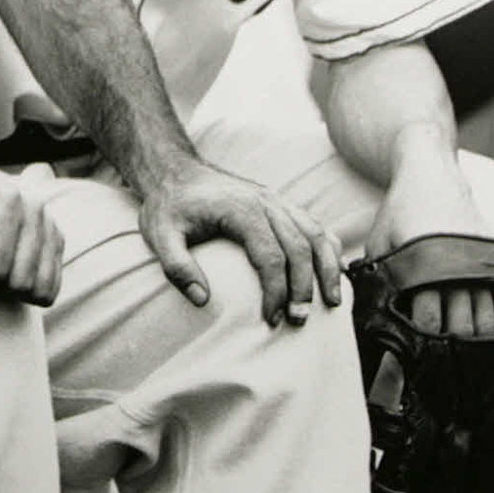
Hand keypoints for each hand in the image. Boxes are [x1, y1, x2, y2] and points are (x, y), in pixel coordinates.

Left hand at [136, 161, 342, 327]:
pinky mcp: (280, 204)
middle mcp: (266, 202)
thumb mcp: (159, 235)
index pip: (270, 255)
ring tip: (332, 303)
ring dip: (327, 269)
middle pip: (300, 247)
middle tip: (299, 320)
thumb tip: (202, 300)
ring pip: (316, 234)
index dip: (275, 291)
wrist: (175, 171)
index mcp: (240, 209)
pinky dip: (328, 248)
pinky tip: (334, 272)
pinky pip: (314, 225)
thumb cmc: (169, 206)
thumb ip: (176, 267)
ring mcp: (276, 201)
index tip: (271, 319)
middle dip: (304, 287)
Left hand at [374, 154, 493, 337]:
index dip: (425, 342)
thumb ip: (378, 283)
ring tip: (470, 355)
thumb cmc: (399, 216)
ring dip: (483, 342)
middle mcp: (459, 266)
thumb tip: (378, 325)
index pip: (430, 321)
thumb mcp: (379, 246)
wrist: (433, 176)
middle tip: (446, 362)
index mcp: (426, 266)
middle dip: (454, 349)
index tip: (420, 354)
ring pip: (492, 318)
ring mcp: (485, 262)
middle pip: (466, 326)